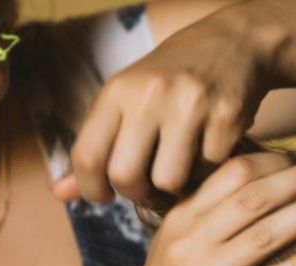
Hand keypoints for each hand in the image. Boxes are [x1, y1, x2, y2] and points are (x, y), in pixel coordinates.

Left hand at [53, 13, 267, 203]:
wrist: (235, 42)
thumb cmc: (171, 80)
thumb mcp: (126, 102)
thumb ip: (96, 147)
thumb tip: (60, 194)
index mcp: (117, 90)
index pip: (87, 157)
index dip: (92, 189)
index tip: (106, 194)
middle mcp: (149, 94)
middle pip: (126, 177)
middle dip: (136, 192)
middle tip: (147, 184)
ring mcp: (190, 104)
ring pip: (169, 181)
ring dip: (175, 185)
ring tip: (181, 166)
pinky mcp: (226, 115)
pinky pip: (209, 170)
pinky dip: (210, 169)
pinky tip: (210, 149)